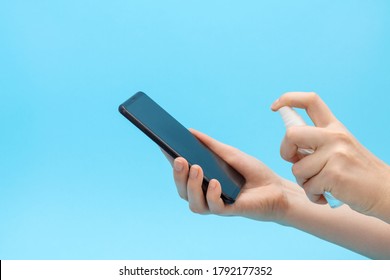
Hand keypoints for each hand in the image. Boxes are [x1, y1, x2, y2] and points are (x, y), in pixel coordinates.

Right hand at [163, 128, 306, 223]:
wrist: (277, 188)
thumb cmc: (253, 172)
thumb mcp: (230, 154)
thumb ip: (210, 145)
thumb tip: (189, 131)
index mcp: (203, 180)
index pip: (182, 173)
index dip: (171, 162)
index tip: (163, 145)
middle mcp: (205, 194)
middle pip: (183, 189)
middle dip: (178, 175)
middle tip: (180, 158)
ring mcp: (216, 204)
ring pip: (193, 202)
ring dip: (191, 186)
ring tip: (196, 168)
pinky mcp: (229, 211)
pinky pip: (213, 208)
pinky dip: (212, 195)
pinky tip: (215, 182)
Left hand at [271, 92, 389, 220]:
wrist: (386, 193)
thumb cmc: (357, 174)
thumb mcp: (340, 149)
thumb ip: (317, 144)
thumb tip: (289, 146)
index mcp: (335, 127)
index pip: (310, 101)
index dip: (288, 98)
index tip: (274, 106)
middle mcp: (335, 136)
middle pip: (291, 134)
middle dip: (285, 151)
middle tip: (295, 162)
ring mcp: (336, 154)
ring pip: (297, 169)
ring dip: (304, 182)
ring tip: (321, 185)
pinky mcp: (335, 174)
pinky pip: (308, 187)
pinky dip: (314, 196)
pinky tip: (327, 195)